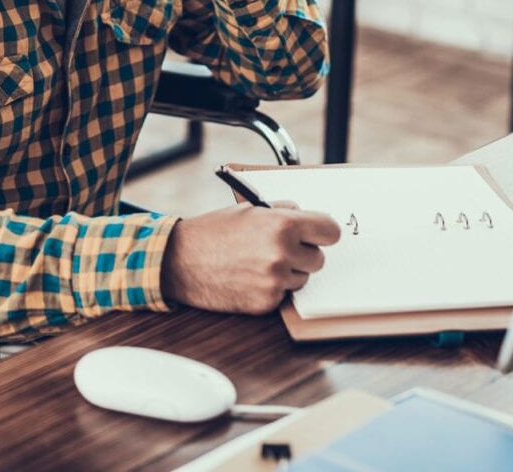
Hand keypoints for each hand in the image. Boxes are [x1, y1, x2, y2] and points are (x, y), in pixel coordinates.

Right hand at [162, 202, 341, 314]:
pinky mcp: (267, 302)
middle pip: (318, 259)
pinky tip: (250, 278)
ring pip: (302, 278)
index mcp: (282, 225)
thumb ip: (282, 212)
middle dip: (302, 254)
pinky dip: (272, 288)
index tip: (318, 235)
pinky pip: (283, 295)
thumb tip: (306, 218)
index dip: (323, 233)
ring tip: (258, 263)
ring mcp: (275, 281)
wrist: (181, 260)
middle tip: (279, 249)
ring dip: (288, 273)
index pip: (331, 232)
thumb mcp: (248, 210)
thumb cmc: (213, 232)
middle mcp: (282, 253)